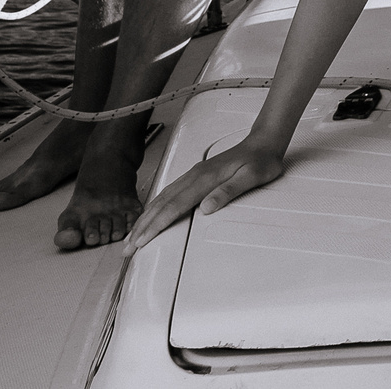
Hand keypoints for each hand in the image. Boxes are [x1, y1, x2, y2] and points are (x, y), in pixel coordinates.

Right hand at [122, 137, 285, 255]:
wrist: (262, 143)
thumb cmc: (260, 161)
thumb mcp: (251, 177)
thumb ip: (228, 192)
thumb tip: (207, 207)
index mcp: (205, 178)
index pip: (174, 206)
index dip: (156, 225)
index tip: (142, 240)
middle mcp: (194, 175)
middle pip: (161, 204)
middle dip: (142, 226)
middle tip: (128, 247)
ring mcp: (192, 174)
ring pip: (161, 198)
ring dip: (145, 218)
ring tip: (132, 235)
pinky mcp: (194, 175)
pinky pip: (168, 193)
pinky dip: (154, 206)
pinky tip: (150, 214)